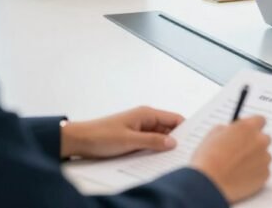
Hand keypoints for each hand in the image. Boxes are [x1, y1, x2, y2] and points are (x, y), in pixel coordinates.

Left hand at [60, 106, 183, 158]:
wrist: (77, 140)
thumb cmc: (99, 136)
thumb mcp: (129, 141)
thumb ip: (153, 141)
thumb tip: (173, 142)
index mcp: (147, 113)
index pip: (175, 119)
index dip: (186, 128)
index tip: (194, 140)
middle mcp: (144, 118)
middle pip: (168, 128)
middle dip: (175, 140)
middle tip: (182, 153)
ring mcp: (139, 128)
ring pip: (159, 137)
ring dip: (162, 146)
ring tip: (168, 158)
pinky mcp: (132, 137)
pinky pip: (148, 142)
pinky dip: (152, 149)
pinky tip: (153, 158)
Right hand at [191, 116, 271, 203]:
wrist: (208, 185)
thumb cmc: (208, 160)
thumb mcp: (213, 135)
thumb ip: (228, 130)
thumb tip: (232, 131)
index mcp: (248, 128)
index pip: (260, 120)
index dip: (252, 127)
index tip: (247, 132)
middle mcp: (260, 141)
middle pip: (263, 139)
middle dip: (254, 144)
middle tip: (240, 152)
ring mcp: (264, 158)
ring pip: (263, 156)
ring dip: (254, 159)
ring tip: (236, 168)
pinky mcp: (265, 174)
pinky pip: (262, 171)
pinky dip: (254, 174)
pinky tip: (240, 177)